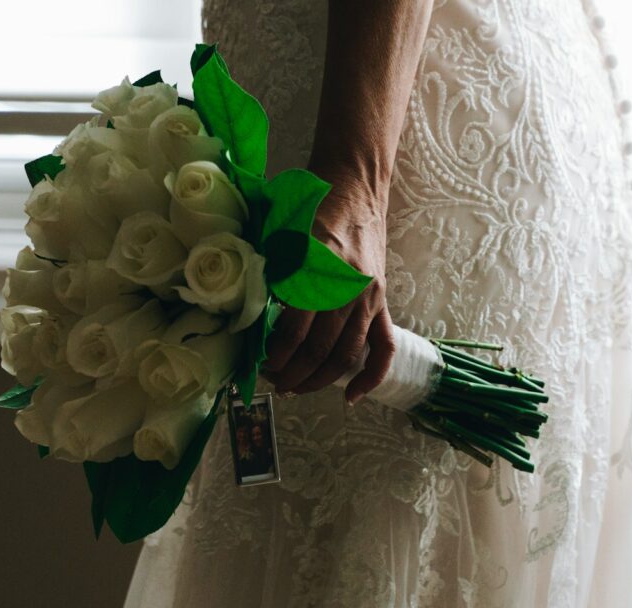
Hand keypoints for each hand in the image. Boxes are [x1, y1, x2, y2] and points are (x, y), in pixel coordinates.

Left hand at [261, 166, 395, 403]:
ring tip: (297, 388)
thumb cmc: (309, 209)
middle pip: (319, 350)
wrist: (354, 187)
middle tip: (273, 382)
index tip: (259, 366)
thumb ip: (269, 276)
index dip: (275, 356)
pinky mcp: (381, 300)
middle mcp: (345, 289)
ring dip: (319, 380)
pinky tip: (352, 397)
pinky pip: (383, 347)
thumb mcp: (280, 236)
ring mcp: (368, 297)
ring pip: (346, 355)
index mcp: (316, 272)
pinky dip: (371, 376)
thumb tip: (248, 321)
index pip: (294, 331)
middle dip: (292, 374)